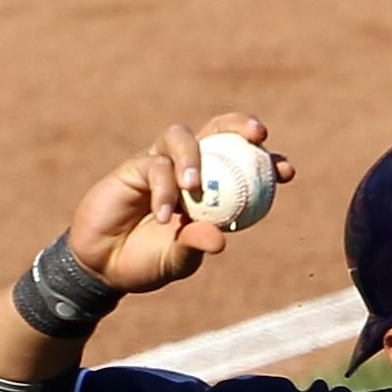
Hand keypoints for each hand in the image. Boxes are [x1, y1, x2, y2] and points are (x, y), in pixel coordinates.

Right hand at [64, 113, 294, 292]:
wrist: (104, 266)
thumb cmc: (148, 262)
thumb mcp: (178, 260)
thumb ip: (197, 245)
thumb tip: (221, 239)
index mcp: (213, 190)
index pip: (243, 165)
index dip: (267, 162)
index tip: (286, 170)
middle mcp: (189, 169)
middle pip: (216, 130)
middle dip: (239, 125)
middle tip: (258, 136)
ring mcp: (161, 164)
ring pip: (181, 136)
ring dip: (193, 156)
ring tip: (194, 187)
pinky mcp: (134, 167)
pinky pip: (153, 166)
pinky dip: (161, 189)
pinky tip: (162, 215)